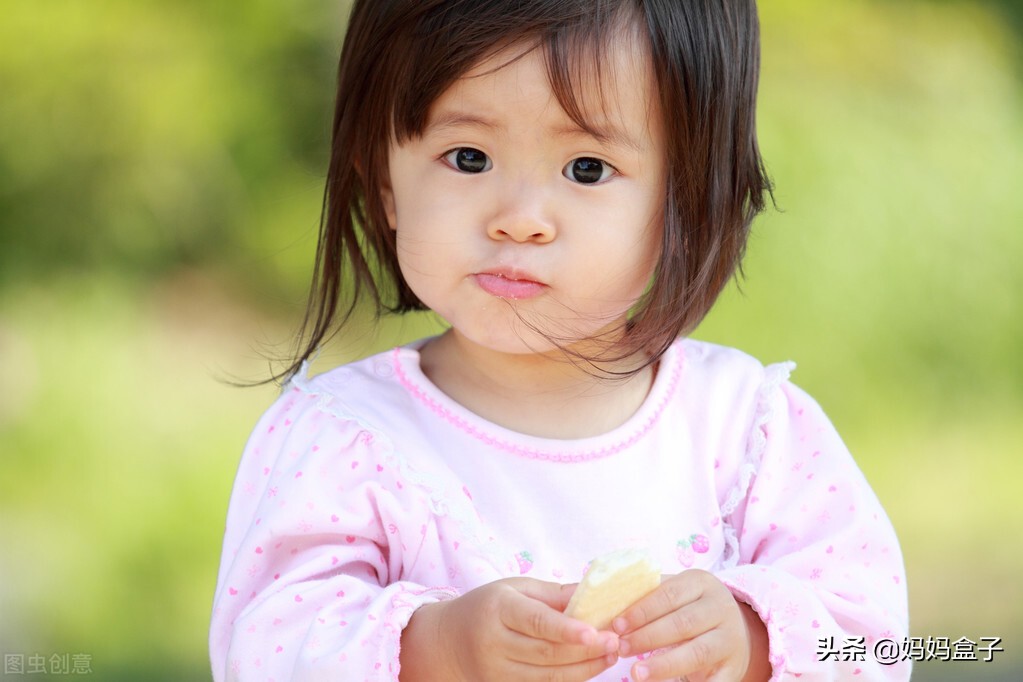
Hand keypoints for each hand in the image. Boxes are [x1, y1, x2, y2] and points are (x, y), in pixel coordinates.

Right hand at [400, 577, 618, 681]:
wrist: (447, 641)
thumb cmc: (488, 606)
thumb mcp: (515, 588)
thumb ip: (553, 594)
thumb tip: (594, 593)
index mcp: (498, 608)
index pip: (536, 622)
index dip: (567, 629)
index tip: (596, 632)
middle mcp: (494, 642)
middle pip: (546, 652)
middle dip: (586, 650)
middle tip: (615, 642)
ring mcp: (496, 670)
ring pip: (547, 676)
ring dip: (584, 668)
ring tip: (610, 656)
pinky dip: (569, 679)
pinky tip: (589, 668)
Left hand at [612, 570, 769, 681]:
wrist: (734, 629)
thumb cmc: (690, 608)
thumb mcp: (677, 593)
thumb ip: (649, 595)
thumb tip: (608, 605)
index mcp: (702, 583)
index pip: (669, 595)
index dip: (641, 611)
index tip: (617, 625)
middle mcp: (720, 608)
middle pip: (682, 623)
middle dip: (647, 637)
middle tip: (621, 648)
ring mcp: (730, 639)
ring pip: (697, 652)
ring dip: (664, 664)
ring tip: (636, 673)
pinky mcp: (734, 666)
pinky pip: (715, 681)